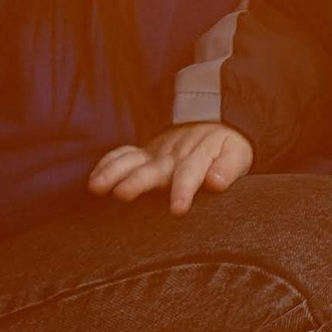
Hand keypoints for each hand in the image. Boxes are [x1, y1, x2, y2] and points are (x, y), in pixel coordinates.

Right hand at [89, 123, 254, 214]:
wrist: (216, 121)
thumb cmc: (229, 147)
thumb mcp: (238, 153)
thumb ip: (228, 168)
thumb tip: (217, 183)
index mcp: (198, 157)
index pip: (190, 173)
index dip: (183, 190)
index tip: (177, 210)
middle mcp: (172, 156)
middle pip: (153, 169)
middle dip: (137, 181)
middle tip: (122, 194)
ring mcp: (155, 154)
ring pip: (131, 161)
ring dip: (113, 172)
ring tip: (96, 186)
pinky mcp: (144, 154)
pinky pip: (122, 155)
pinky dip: (107, 164)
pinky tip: (93, 180)